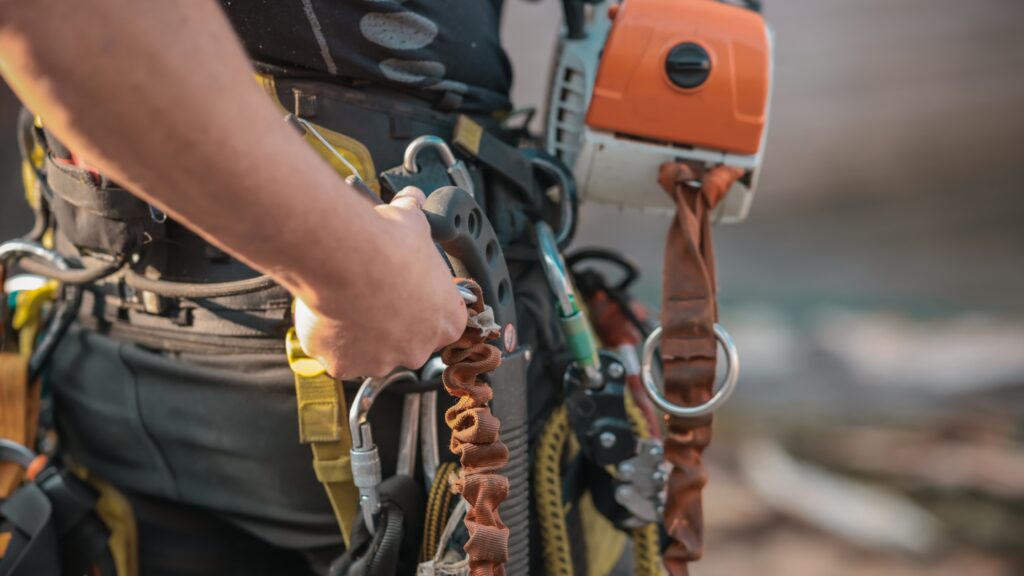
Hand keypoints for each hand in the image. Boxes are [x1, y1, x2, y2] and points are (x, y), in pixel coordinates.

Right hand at [294, 187, 467, 378]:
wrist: (348, 258)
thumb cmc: (387, 242)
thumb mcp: (412, 222)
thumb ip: (416, 214)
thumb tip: (413, 197)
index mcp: (447, 320)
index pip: (440, 322)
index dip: (419, 305)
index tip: (401, 291)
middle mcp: (418, 350)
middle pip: (404, 342)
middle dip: (387, 322)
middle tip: (369, 293)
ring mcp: (380, 362)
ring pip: (368, 351)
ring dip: (357, 332)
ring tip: (344, 299)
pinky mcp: (344, 366)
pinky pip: (335, 355)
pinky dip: (327, 338)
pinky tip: (324, 311)